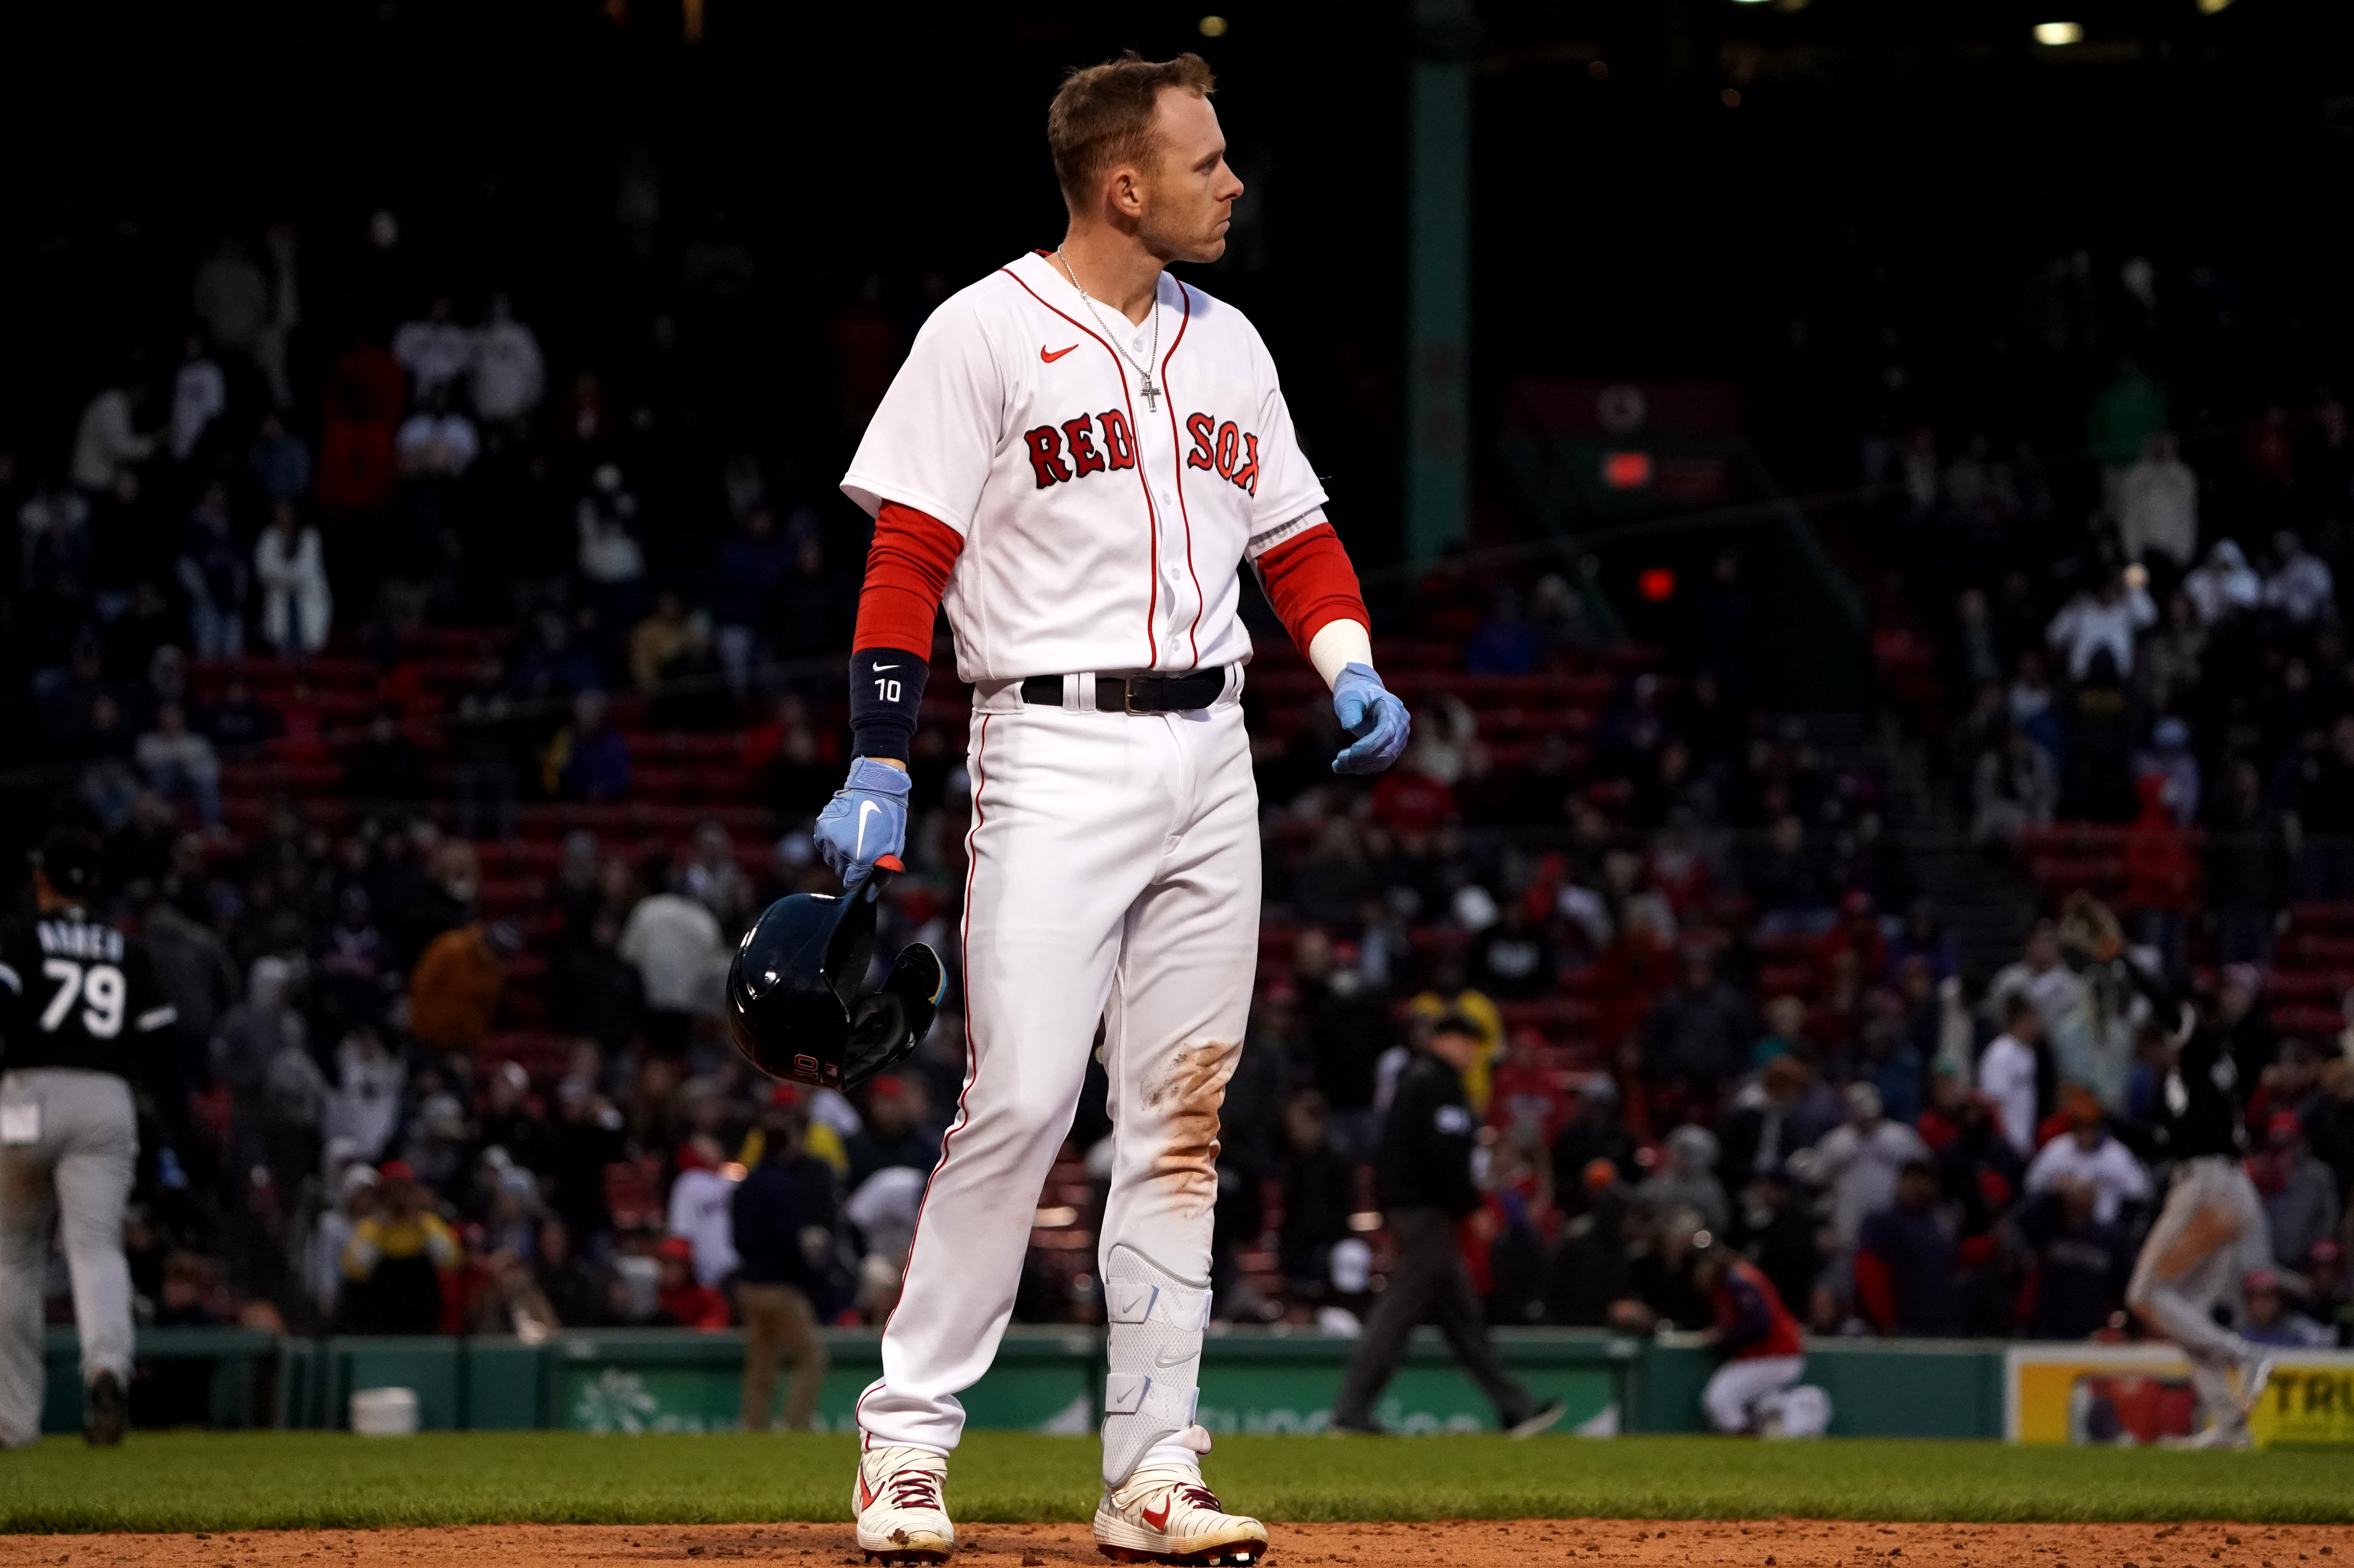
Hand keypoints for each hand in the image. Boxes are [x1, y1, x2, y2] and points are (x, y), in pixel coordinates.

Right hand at [814, 758, 910, 889]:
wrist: (876, 789)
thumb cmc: (888, 822)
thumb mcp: (892, 851)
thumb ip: (881, 877)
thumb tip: (868, 896)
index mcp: (861, 859)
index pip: (851, 883)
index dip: (858, 879)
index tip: (862, 871)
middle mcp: (842, 851)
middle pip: (840, 871)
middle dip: (850, 866)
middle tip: (862, 849)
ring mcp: (830, 838)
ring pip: (830, 859)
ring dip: (840, 854)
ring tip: (854, 838)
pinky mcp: (821, 826)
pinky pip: (822, 844)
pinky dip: (830, 842)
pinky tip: (843, 832)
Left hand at [1330, 663, 1410, 774]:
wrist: (1362, 694)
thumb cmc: (1355, 693)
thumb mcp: (1349, 697)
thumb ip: (1350, 710)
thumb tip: (1350, 725)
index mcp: (1393, 708)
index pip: (1387, 733)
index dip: (1370, 745)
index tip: (1349, 751)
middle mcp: (1401, 724)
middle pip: (1387, 750)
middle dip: (1362, 759)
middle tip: (1337, 762)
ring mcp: (1400, 736)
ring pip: (1385, 760)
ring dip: (1361, 767)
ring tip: (1337, 766)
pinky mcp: (1393, 746)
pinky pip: (1382, 762)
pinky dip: (1364, 768)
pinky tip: (1346, 767)